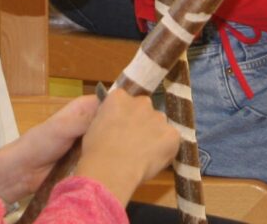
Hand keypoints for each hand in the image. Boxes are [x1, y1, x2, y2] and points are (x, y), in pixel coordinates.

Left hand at [0, 90, 171, 205]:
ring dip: (127, 147)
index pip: (116, 103)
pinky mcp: (92, 163)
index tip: (148, 114)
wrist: (20, 173)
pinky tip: (133, 165)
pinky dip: (118, 163)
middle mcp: (93, 124)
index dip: (131, 107)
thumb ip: (85, 119)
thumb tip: (113, 110)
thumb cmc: (38, 143)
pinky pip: (109, 160)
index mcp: (87, 109)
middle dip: (133, 129)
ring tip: (147, 149)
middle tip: (152, 134)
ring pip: (117, 143)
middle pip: (120, 124)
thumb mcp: (61, 126)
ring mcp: (93, 145)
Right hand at [73, 90, 179, 207]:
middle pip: (145, 109)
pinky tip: (153, 161)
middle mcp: (142, 102)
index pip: (125, 101)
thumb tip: (114, 124)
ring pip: (159, 125)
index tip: (120, 129)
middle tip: (133, 142)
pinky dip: (165, 150)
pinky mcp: (172, 134)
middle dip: (141, 122)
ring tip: (143, 155)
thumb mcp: (94, 127)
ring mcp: (159, 117)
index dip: (124, 116)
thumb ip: (109, 119)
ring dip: (154, 135)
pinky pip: (171, 141)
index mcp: (119, 97)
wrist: (111, 169)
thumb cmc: (96, 152)